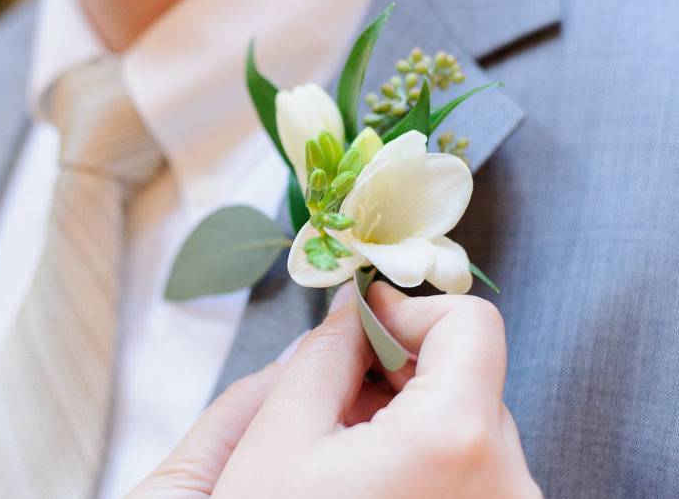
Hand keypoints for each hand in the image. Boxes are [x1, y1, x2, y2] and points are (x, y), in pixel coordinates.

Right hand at [128, 283, 540, 497]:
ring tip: (350, 445)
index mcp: (454, 441)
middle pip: (470, 373)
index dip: (409, 311)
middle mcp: (508, 482)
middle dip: (403, 367)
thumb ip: (326, 352)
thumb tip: (355, 307)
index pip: (471, 323)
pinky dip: (430, 451)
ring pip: (470, 419)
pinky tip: (376, 477)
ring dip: (413, 412)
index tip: (364, 324)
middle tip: (341, 389)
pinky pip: (476, 464)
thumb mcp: (281, 436)